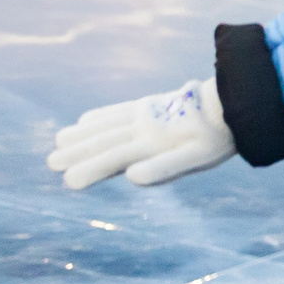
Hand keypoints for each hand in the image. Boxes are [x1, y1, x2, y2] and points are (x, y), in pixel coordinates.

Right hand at [47, 79, 235, 189]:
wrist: (232, 102)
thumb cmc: (215, 139)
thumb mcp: (196, 158)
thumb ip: (164, 168)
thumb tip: (132, 176)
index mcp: (153, 143)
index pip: (115, 159)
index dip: (91, 169)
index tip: (68, 181)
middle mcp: (144, 126)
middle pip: (104, 142)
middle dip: (77, 153)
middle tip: (51, 163)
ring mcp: (145, 113)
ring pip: (106, 125)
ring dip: (82, 135)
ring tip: (58, 143)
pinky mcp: (149, 105)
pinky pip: (118, 111)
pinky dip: (98, 117)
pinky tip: (84, 121)